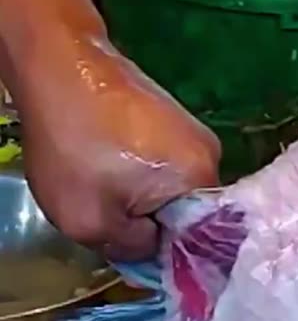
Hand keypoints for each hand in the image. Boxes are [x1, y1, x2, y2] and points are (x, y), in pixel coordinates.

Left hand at [18, 36, 219, 260]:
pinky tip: (103, 162)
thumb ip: (132, 248)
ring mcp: (192, 131)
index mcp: (204, 179)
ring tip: (101, 183)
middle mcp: (212, 153)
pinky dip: (133, 171)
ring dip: (138, 196)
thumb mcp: (90, 221)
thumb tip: (151, 246)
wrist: (63, 68)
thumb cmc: (77, 148)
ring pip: (170, 187)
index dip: (167, 252)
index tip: (132, 247)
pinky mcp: (172, 118)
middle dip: (150, 221)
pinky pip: (160, 164)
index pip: (202, 238)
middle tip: (109, 214)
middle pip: (187, 211)